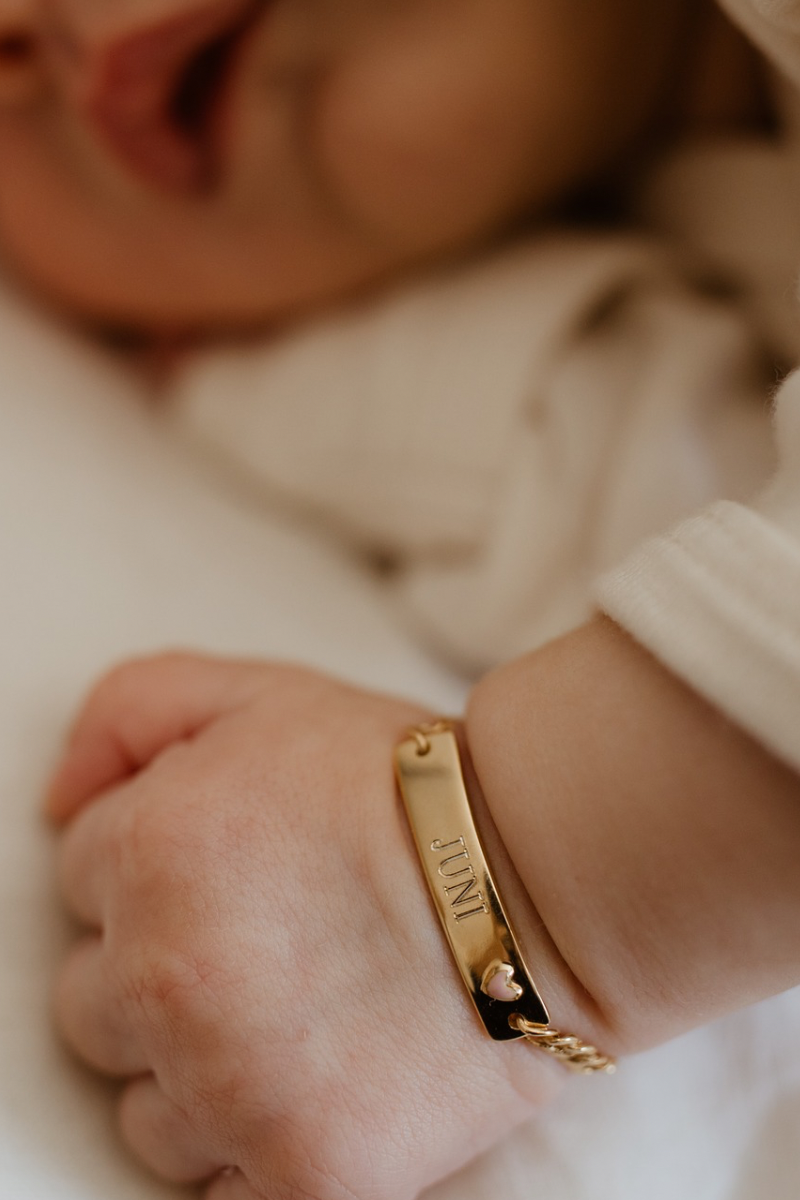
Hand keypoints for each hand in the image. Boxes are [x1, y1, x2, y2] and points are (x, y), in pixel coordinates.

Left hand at [49, 653, 562, 1199]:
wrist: (546, 882)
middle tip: (268, 940)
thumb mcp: (261, 693)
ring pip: (144, 1110)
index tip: (238, 866)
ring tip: (301, 1014)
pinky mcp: (299, 1175)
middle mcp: (165, 975)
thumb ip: (128, 710)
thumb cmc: (403, 784)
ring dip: (200, 1070)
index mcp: (147, 852)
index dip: (162, 866)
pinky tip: (314, 1082)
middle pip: (92, 1004)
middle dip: (161, 970)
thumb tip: (56, 802)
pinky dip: (252, 1144)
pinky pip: (212, 1188)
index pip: (82, 880)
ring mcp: (229, 1086)